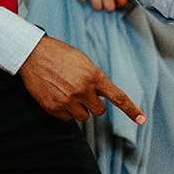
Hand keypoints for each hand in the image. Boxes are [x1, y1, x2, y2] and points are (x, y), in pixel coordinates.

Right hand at [18, 35, 144, 124]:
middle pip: (99, 110)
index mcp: (93, 76)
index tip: (141, 119)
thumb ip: (94, 78)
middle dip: (93, 104)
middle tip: (81, 92)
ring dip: (79, 108)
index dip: (131, 110)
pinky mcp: (53, 107)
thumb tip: (101, 95)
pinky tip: (57, 96)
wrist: (31, 54)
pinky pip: (67, 118)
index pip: (117, 97)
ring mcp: (67, 100)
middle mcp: (82, 90)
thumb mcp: (82, 60)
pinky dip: (65, 111)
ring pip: (83, 116)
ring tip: (66, 92)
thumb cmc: (57, 53)